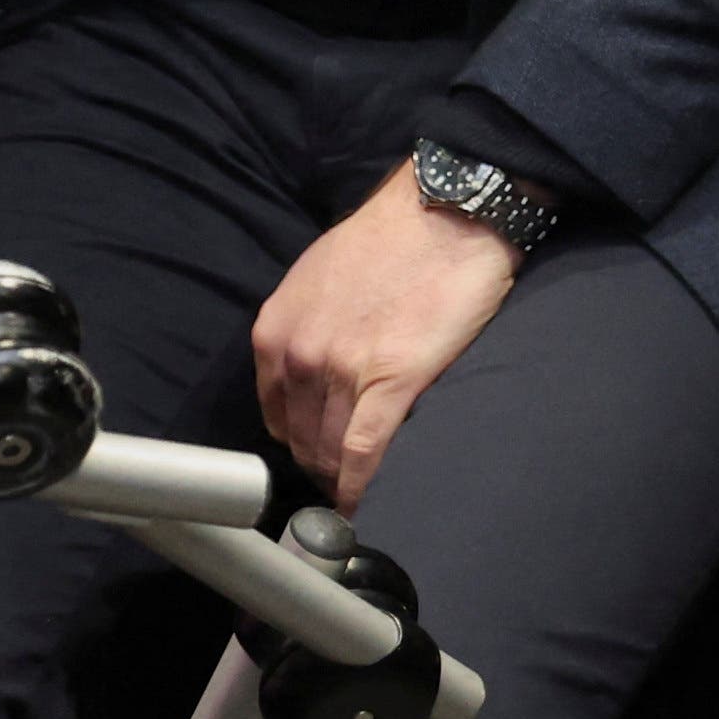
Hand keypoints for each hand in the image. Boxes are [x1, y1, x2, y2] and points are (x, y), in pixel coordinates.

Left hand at [248, 168, 522, 505]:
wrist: (443, 214)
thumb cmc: (388, 242)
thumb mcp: (316, 282)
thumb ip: (305, 331)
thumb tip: (314, 375)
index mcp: (275, 331)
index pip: (275, 413)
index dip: (297, 442)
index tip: (315, 458)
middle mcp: (298, 355)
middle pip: (301, 439)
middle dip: (320, 466)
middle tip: (343, 483)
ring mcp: (340, 372)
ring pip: (330, 451)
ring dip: (342, 479)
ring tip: (360, 493)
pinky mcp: (389, 383)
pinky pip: (364, 454)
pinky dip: (361, 486)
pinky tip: (364, 504)